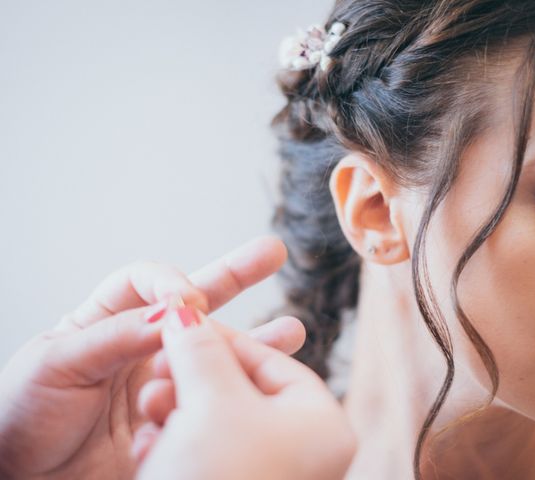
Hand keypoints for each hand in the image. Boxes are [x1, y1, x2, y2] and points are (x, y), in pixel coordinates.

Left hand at [0, 236, 304, 479]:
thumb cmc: (19, 415)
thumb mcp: (54, 365)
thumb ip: (113, 337)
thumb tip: (171, 313)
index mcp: (105, 321)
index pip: (146, 284)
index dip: (172, 283)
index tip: (190, 300)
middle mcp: (140, 346)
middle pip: (195, 302)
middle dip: (236, 275)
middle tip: (272, 253)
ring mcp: (161, 383)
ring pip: (217, 353)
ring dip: (256, 340)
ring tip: (294, 331)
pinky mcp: (174, 420)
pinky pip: (214, 399)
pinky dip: (242, 390)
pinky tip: (265, 385)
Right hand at [134, 307, 356, 479]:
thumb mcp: (211, 403)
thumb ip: (200, 348)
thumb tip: (184, 309)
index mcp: (321, 424)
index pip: (271, 360)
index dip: (223, 337)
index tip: (182, 323)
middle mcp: (301, 451)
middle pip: (240, 390)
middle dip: (192, 378)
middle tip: (159, 369)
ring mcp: (267, 475)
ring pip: (215, 422)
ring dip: (176, 409)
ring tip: (150, 408)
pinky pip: (203, 455)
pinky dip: (174, 444)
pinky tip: (150, 447)